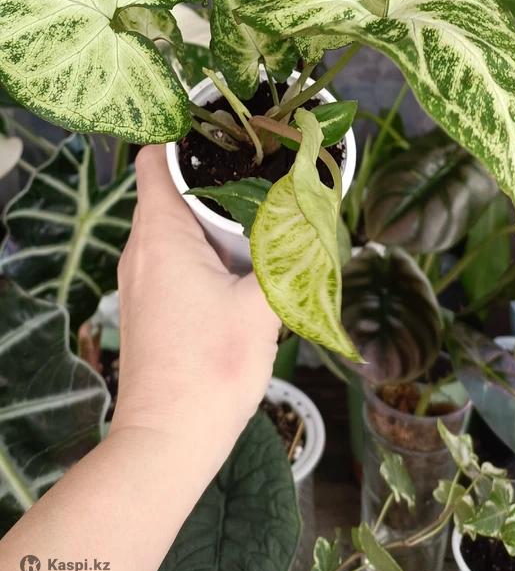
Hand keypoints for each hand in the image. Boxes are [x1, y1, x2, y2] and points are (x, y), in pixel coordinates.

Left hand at [111, 145, 279, 477]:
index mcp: (160, 234)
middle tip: (264, 167)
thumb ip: (291, 253)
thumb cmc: (209, 370)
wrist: (167, 442)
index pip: (156, 158)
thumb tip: (319, 210)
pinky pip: (172, 257)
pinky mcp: (147, 306)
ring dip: (212, 217)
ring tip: (260, 211)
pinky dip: (202, 248)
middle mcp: (140, 249)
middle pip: (170, 189)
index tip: (229, 128)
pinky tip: (241, 262)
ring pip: (173, 225)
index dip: (186, 135)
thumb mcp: (263, 305)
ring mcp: (139, 280)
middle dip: (215, 176)